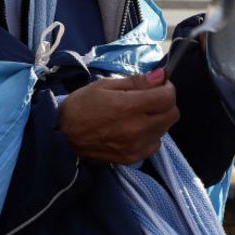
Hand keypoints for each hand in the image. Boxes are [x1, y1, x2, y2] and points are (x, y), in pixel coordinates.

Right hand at [58, 70, 178, 164]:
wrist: (63, 135)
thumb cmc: (81, 105)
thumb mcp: (104, 85)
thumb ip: (135, 82)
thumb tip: (160, 76)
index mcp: (128, 107)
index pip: (167, 98)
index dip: (167, 88)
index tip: (158, 85)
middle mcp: (136, 128)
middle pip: (172, 114)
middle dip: (165, 102)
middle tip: (150, 97)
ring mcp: (136, 146)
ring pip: (165, 130)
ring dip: (158, 118)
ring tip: (140, 113)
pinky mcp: (133, 158)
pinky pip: (155, 144)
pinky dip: (151, 135)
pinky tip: (136, 129)